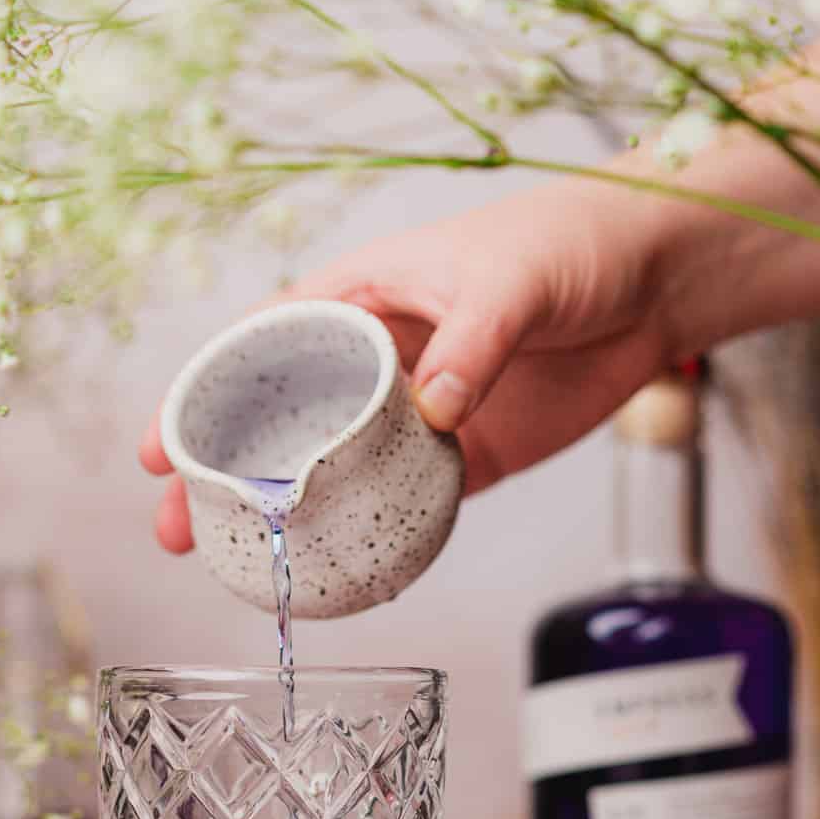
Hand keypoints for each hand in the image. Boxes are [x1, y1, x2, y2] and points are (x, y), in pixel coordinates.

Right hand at [139, 173, 675, 552]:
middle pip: (278, 424)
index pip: (259, 349)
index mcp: (362, 298)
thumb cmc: (574, 243)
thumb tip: (434, 408)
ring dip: (283, 519)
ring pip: (330, 473)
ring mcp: (417, 413)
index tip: (159, 449)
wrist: (660, 280)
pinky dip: (368, 538)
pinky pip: (403, 504)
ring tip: (234, 566)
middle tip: (177, 531)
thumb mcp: (513, 279)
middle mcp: (377, 360)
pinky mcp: (466, 456)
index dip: (202, 397)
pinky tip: (334, 574)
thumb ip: (473, 341)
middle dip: (221, 477)